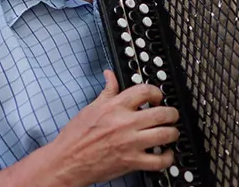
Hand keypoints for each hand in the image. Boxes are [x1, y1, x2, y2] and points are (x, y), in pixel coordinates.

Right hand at [49, 69, 179, 185]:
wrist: (66, 161)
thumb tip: (109, 75)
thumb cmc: (75, 137)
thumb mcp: (91, 108)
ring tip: (170, 133)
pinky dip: (167, 158)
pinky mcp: (131, 162)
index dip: (156, 92)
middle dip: (171, 113)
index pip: (145, 90)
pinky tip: (165, 155)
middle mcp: (126, 123)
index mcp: (116, 107)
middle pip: (162, 113)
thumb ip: (107, 92)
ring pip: (165, 134)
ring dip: (172, 133)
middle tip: (171, 115)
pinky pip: (159, 161)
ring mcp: (130, 143)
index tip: (157, 98)